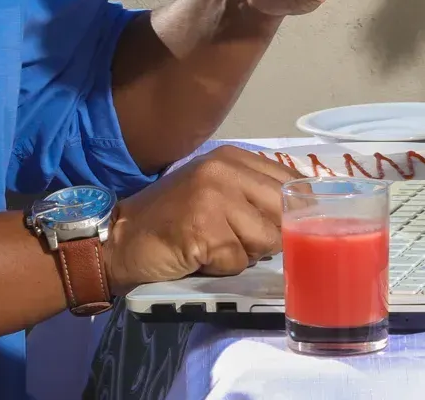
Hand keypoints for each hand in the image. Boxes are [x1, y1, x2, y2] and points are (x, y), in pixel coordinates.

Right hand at [103, 147, 300, 291]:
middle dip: (271, 236)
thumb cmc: (173, 218)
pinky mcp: (204, 231)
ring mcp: (214, 198)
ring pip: (265, 240)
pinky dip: (223, 268)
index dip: (296, 209)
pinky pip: (238, 261)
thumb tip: (302, 213)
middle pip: (283, 211)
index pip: (290, 180)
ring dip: (244, 254)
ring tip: (215, 246)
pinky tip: (200, 256)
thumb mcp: (215, 190)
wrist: (122, 238)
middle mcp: (225, 170)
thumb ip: (253, 193)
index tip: (291, 226)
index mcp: (232, 157)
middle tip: (242, 242)